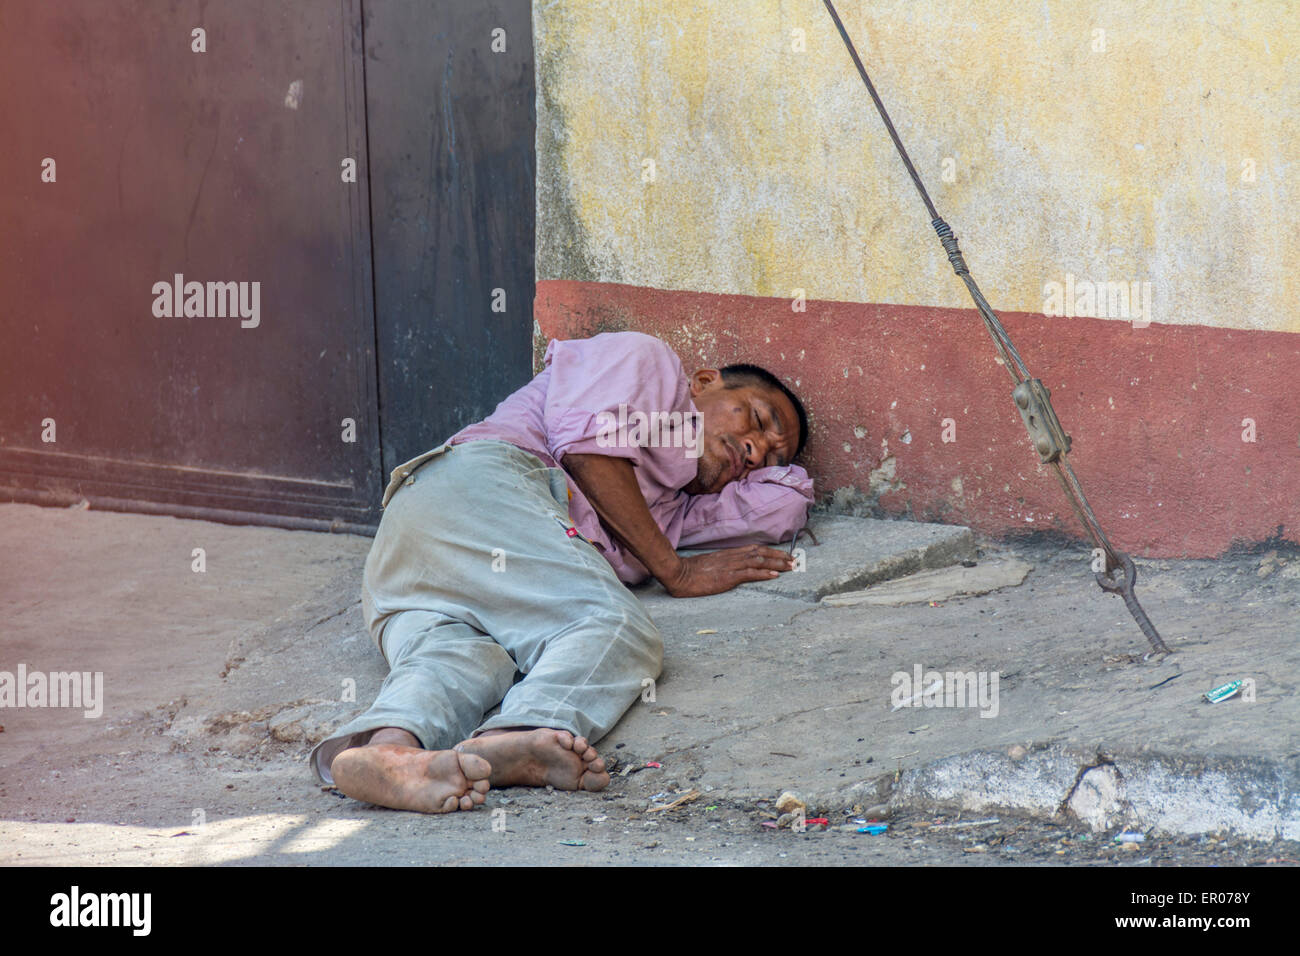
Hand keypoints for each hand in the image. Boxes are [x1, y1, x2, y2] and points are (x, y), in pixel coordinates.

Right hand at [664, 545, 794, 596]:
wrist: (679, 574)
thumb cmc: (692, 571)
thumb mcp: (711, 565)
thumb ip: (724, 564)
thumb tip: (734, 568)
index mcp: (729, 554)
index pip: (755, 549)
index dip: (771, 552)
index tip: (783, 555)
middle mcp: (733, 557)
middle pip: (761, 553)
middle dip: (779, 556)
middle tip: (794, 560)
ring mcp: (731, 566)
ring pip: (759, 561)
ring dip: (777, 563)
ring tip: (791, 566)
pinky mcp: (728, 577)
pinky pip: (750, 573)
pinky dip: (764, 573)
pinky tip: (775, 575)